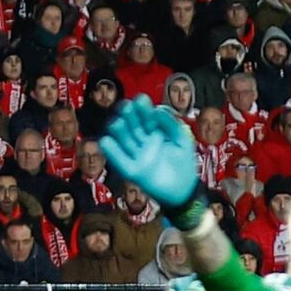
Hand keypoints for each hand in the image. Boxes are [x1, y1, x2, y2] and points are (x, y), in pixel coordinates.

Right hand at [100, 97, 202, 215]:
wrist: (185, 191)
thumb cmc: (184, 164)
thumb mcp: (182, 140)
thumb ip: (171, 124)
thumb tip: (157, 109)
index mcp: (156, 134)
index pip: (146, 118)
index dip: (142, 109)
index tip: (140, 100)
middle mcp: (144, 143)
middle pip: (133, 127)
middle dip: (129, 116)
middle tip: (126, 107)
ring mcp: (138, 156)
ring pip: (125, 141)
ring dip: (119, 131)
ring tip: (117, 122)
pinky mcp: (133, 171)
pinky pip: (120, 161)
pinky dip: (112, 152)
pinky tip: (105, 141)